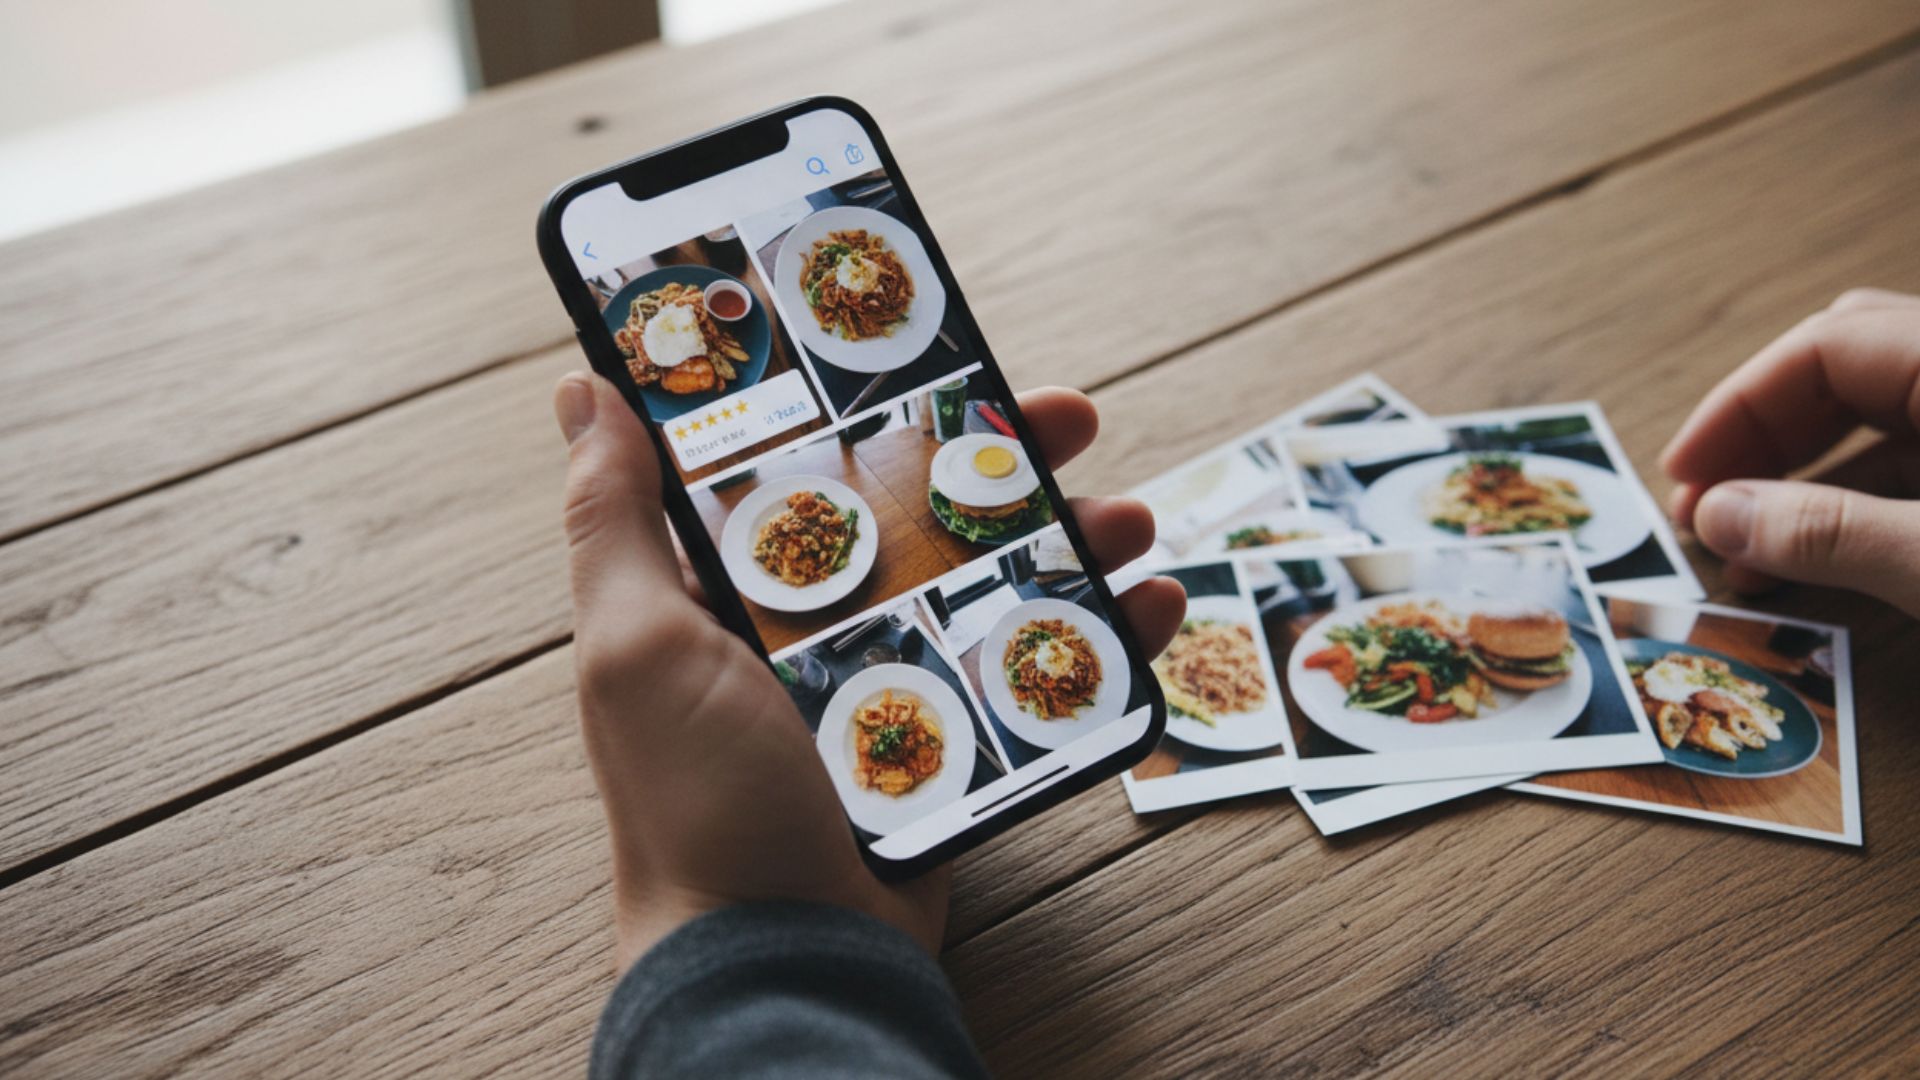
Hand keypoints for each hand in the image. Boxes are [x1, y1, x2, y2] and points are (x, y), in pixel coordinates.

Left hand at [553, 372, 1185, 967]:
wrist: (783, 959)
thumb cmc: (696, 804)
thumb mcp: (636, 646)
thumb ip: (614, 520)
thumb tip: (582, 389)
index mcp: (730, 594)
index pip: (803, 468)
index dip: (863, 405)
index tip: (925, 352)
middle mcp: (811, 632)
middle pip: (918, 514)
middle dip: (996, 461)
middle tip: (1065, 418)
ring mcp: (891, 688)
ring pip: (992, 585)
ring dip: (1068, 540)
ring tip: (1127, 515)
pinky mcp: (955, 745)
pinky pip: (1035, 672)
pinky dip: (1101, 638)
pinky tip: (1151, 603)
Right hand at [1663, 287, 1919, 616]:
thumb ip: (1831, 532)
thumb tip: (1715, 514)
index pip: (1825, 346)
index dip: (1738, 408)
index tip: (1681, 475)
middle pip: (1845, 370)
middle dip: (1761, 436)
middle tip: (1701, 505)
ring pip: (1881, 421)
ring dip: (1800, 480)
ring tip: (1742, 549)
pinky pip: (1917, 465)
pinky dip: (1855, 506)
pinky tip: (1812, 560)